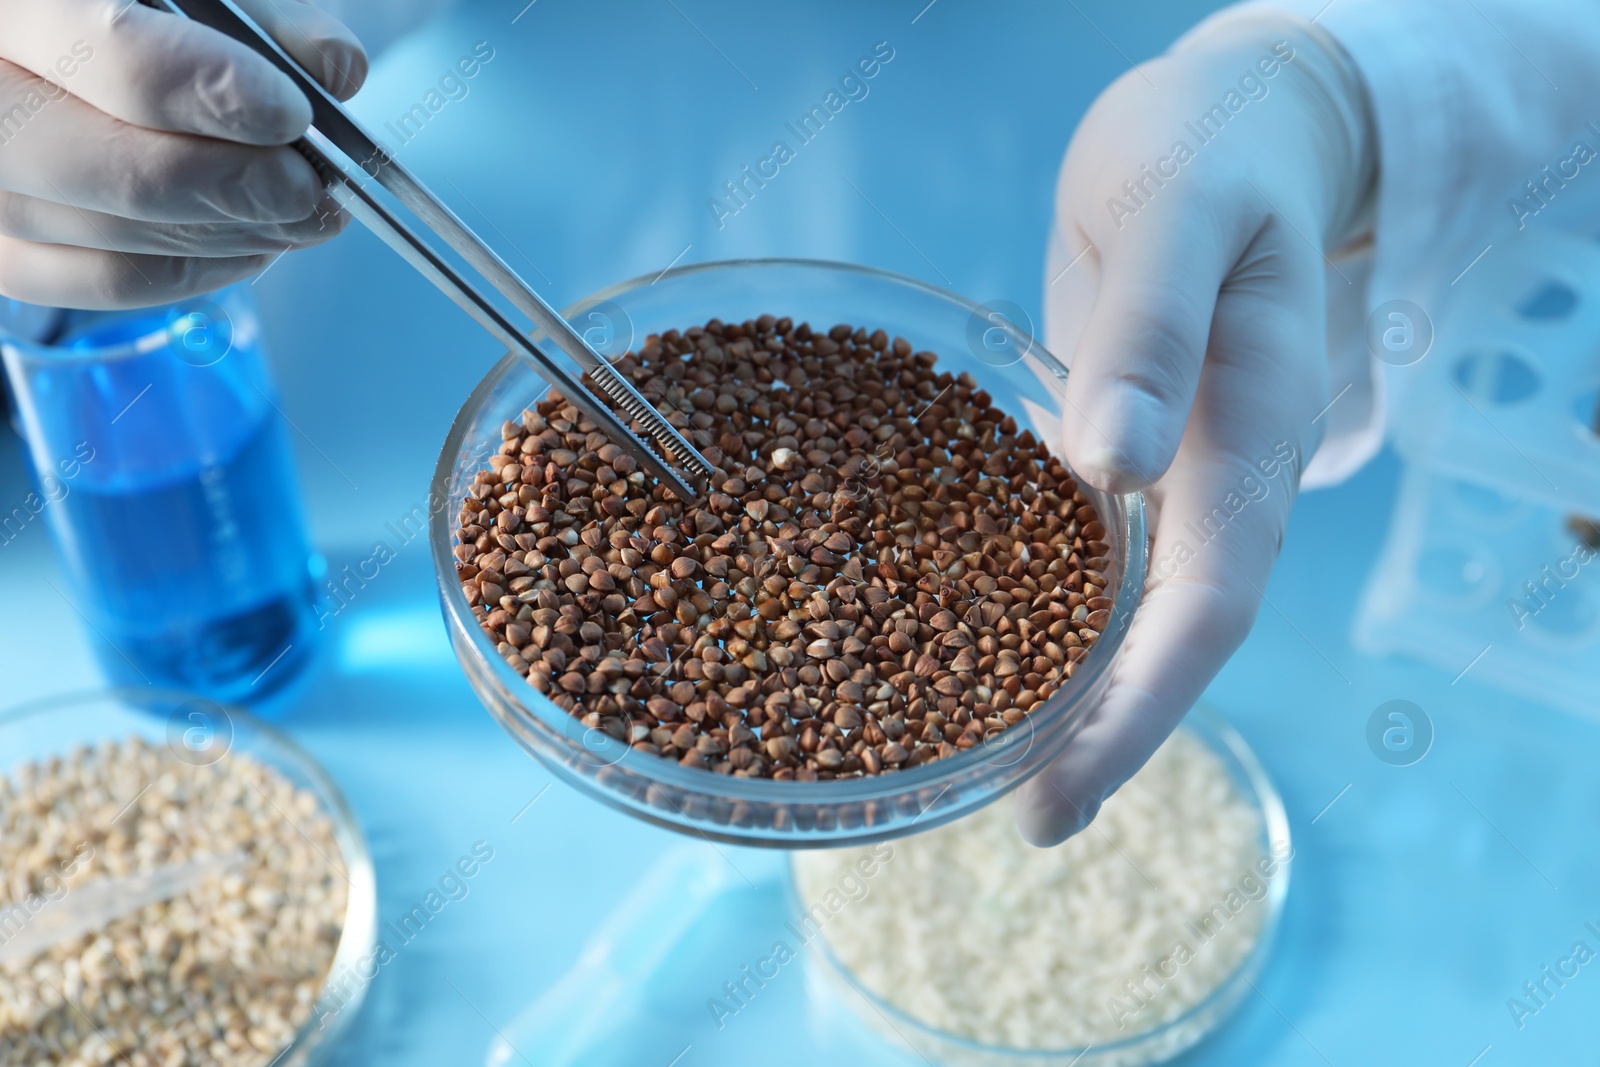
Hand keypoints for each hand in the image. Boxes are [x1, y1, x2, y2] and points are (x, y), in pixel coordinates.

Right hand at [0, 0, 365, 309]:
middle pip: (111, 169)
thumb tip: (332, 66)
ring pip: (110, 238)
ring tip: (301, 213)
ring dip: (230, 236)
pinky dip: (192, 270)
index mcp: (15, 0)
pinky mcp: (3, 247)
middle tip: (309, 186)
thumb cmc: (141, 18)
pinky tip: (252, 243)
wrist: (65, 51)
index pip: (109, 50)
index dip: (212, 92)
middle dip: (233, 186)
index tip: (291, 114)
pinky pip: (100, 281)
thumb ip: (259, 16)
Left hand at [1015, 12, 1373, 843]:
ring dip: (1070, 691)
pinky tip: (968, 641)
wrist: (1222, 133)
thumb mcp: (1178, 216)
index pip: (1207, 604)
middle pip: (1169, 635)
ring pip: (1127, 607)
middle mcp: (1215, 475)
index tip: (1062, 793)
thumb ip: (1155, 332)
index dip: (1138, 709)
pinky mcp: (1115, 451)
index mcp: (1251, 434)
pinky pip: (1081, 549)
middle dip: (1103, 735)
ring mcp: (1168, 470)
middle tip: (1024, 822)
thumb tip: (1110, 465)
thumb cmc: (1205, 159)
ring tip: (992, 766)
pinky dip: (1034, 605)